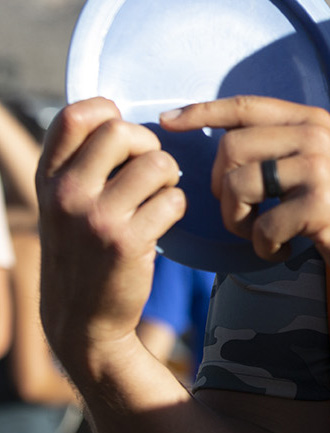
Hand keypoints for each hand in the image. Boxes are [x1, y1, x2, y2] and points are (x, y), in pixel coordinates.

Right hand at [36, 98, 184, 373]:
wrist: (82, 319)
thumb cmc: (82, 247)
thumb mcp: (63, 202)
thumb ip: (79, 161)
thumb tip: (116, 114)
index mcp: (49, 178)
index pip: (74, 116)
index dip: (108, 112)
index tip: (123, 138)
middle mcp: (66, 194)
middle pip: (121, 131)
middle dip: (148, 145)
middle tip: (149, 170)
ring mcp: (95, 218)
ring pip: (158, 163)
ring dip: (169, 177)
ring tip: (159, 195)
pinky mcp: (127, 242)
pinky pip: (174, 199)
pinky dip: (177, 207)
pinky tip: (162, 222)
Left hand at [160, 97, 329, 290]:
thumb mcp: (317, 161)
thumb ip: (279, 144)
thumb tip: (220, 142)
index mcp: (311, 119)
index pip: (244, 105)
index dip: (201, 112)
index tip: (167, 121)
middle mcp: (315, 135)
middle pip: (230, 149)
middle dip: (219, 188)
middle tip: (240, 213)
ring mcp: (319, 169)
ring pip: (239, 186)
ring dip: (237, 220)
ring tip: (259, 233)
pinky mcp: (321, 206)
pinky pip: (262, 226)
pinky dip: (262, 247)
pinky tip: (281, 251)